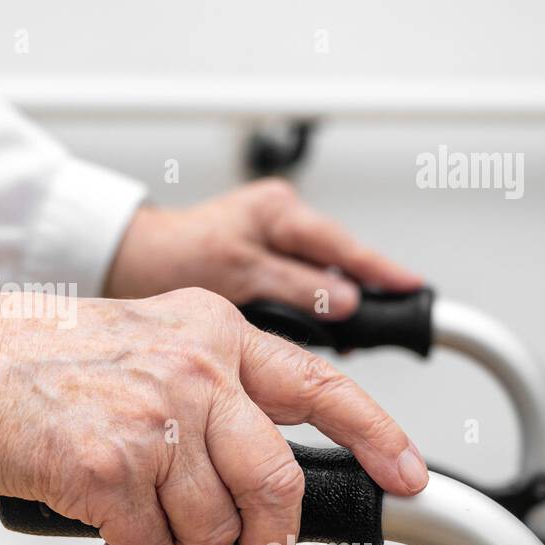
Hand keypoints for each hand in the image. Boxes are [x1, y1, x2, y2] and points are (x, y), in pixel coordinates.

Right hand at [0, 288, 427, 544]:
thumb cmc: (22, 361)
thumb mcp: (135, 342)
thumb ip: (200, 387)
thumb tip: (242, 466)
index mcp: (208, 330)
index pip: (322, 385)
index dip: (378, 436)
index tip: (408, 475)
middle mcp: (194, 368)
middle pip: (275, 484)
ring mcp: (155, 416)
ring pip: (216, 528)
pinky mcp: (111, 466)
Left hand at [105, 178, 423, 318]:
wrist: (131, 262)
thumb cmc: (171, 256)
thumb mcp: (237, 273)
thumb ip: (294, 286)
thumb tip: (346, 300)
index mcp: (277, 210)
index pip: (344, 243)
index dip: (382, 271)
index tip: (413, 289)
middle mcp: (280, 219)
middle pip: (340, 260)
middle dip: (360, 293)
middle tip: (383, 325)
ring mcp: (274, 240)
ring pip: (321, 276)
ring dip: (332, 304)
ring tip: (349, 334)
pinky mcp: (263, 262)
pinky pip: (300, 284)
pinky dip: (309, 306)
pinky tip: (314, 327)